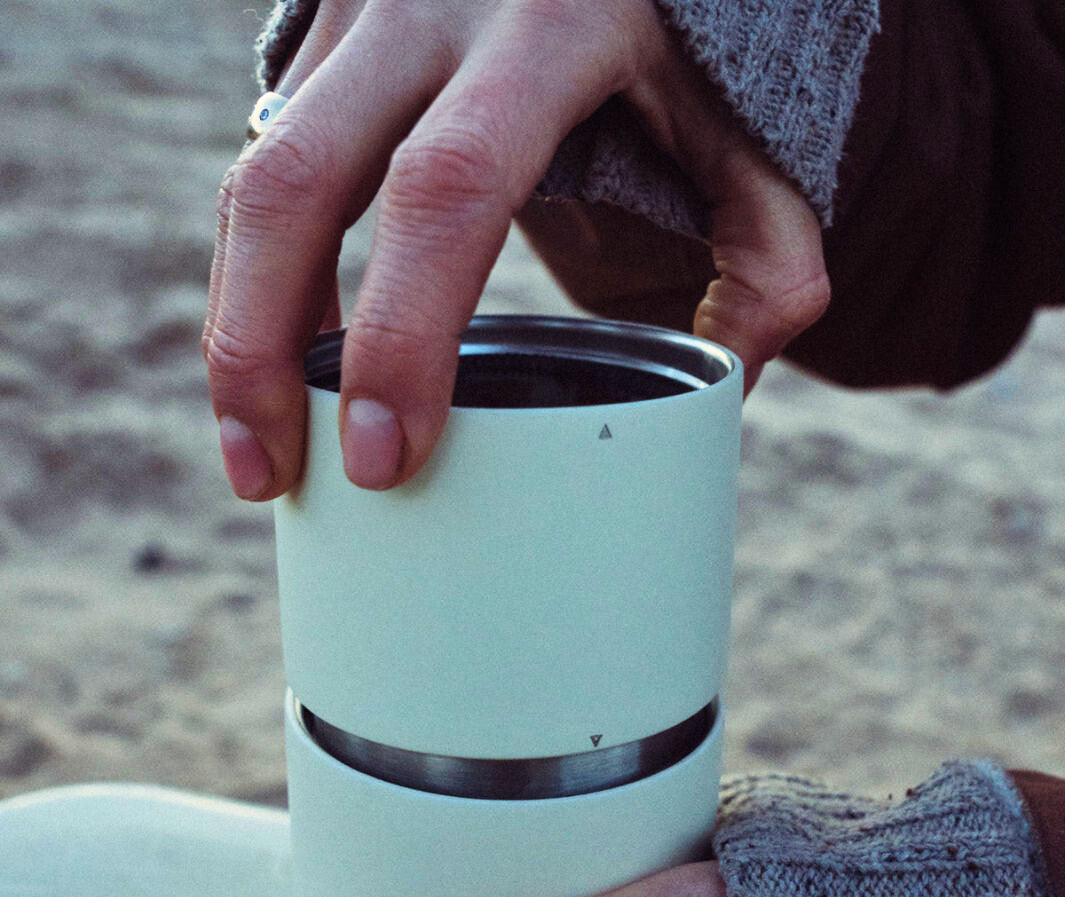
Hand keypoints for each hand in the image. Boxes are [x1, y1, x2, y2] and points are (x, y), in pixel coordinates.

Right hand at [204, 0, 828, 498]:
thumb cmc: (695, 45)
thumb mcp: (758, 135)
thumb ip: (770, 261)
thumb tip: (727, 391)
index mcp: (552, 29)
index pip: (449, 191)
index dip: (402, 333)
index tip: (383, 459)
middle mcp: (431, 7)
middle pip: (298, 184)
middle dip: (262, 350)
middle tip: (269, 480)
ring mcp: (359, 18)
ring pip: (254, 179)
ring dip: (237, 325)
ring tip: (260, 453)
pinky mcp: (322, 43)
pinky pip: (260, 170)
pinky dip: (257, 280)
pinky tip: (288, 368)